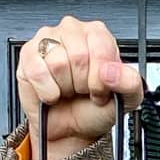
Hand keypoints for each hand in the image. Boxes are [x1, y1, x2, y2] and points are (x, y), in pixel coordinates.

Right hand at [16, 16, 145, 159]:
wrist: (69, 128)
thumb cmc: (92, 108)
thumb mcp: (124, 99)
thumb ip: (130, 83)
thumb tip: (112, 71)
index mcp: (99, 35)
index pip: (101, 49)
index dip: (100, 78)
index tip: (99, 89)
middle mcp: (73, 31)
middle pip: (79, 56)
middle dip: (82, 84)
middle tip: (82, 90)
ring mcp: (48, 39)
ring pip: (58, 64)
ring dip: (64, 87)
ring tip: (67, 89)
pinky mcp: (28, 54)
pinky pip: (38, 72)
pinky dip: (47, 91)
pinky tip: (52, 92)